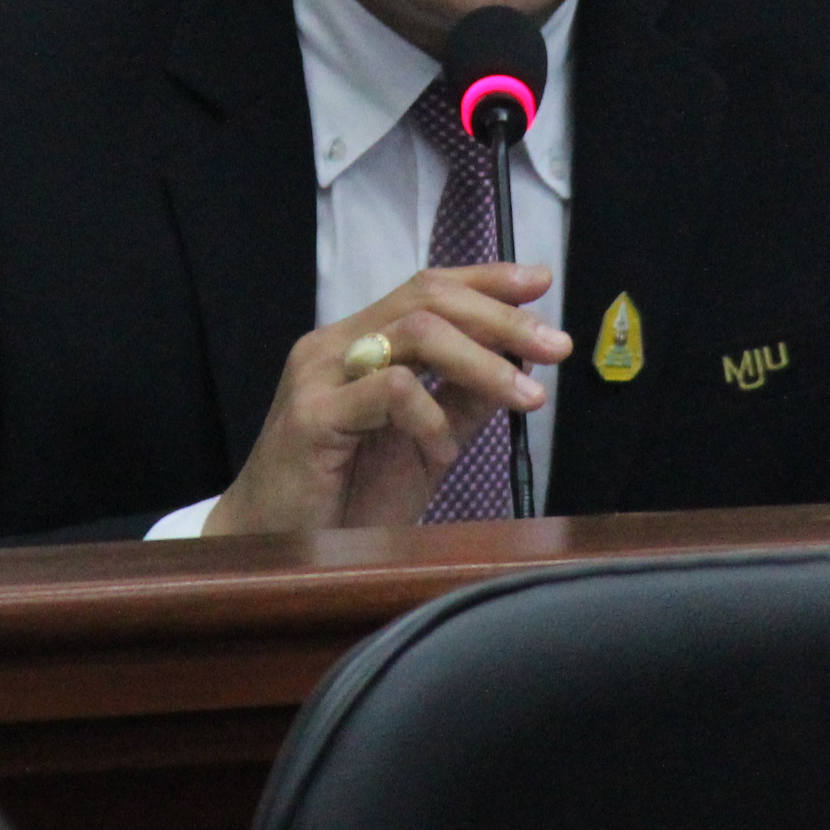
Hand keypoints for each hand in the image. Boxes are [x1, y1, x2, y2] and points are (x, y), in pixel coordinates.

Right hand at [203, 265, 570, 533]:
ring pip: (416, 333)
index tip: (540, 282)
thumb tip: (521, 364)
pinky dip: (432, 417)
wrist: (273, 549)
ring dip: (484, 363)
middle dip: (502, 318)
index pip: (425, 287)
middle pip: (428, 298)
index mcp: (358, 342)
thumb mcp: (423, 444)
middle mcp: (334, 345)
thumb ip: (462, 401)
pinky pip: (391, 390)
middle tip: (556, 346)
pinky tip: (443, 451)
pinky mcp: (312, 416)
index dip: (486, 279)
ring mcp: (319, 375)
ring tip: (525, 399)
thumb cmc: (345, 500)